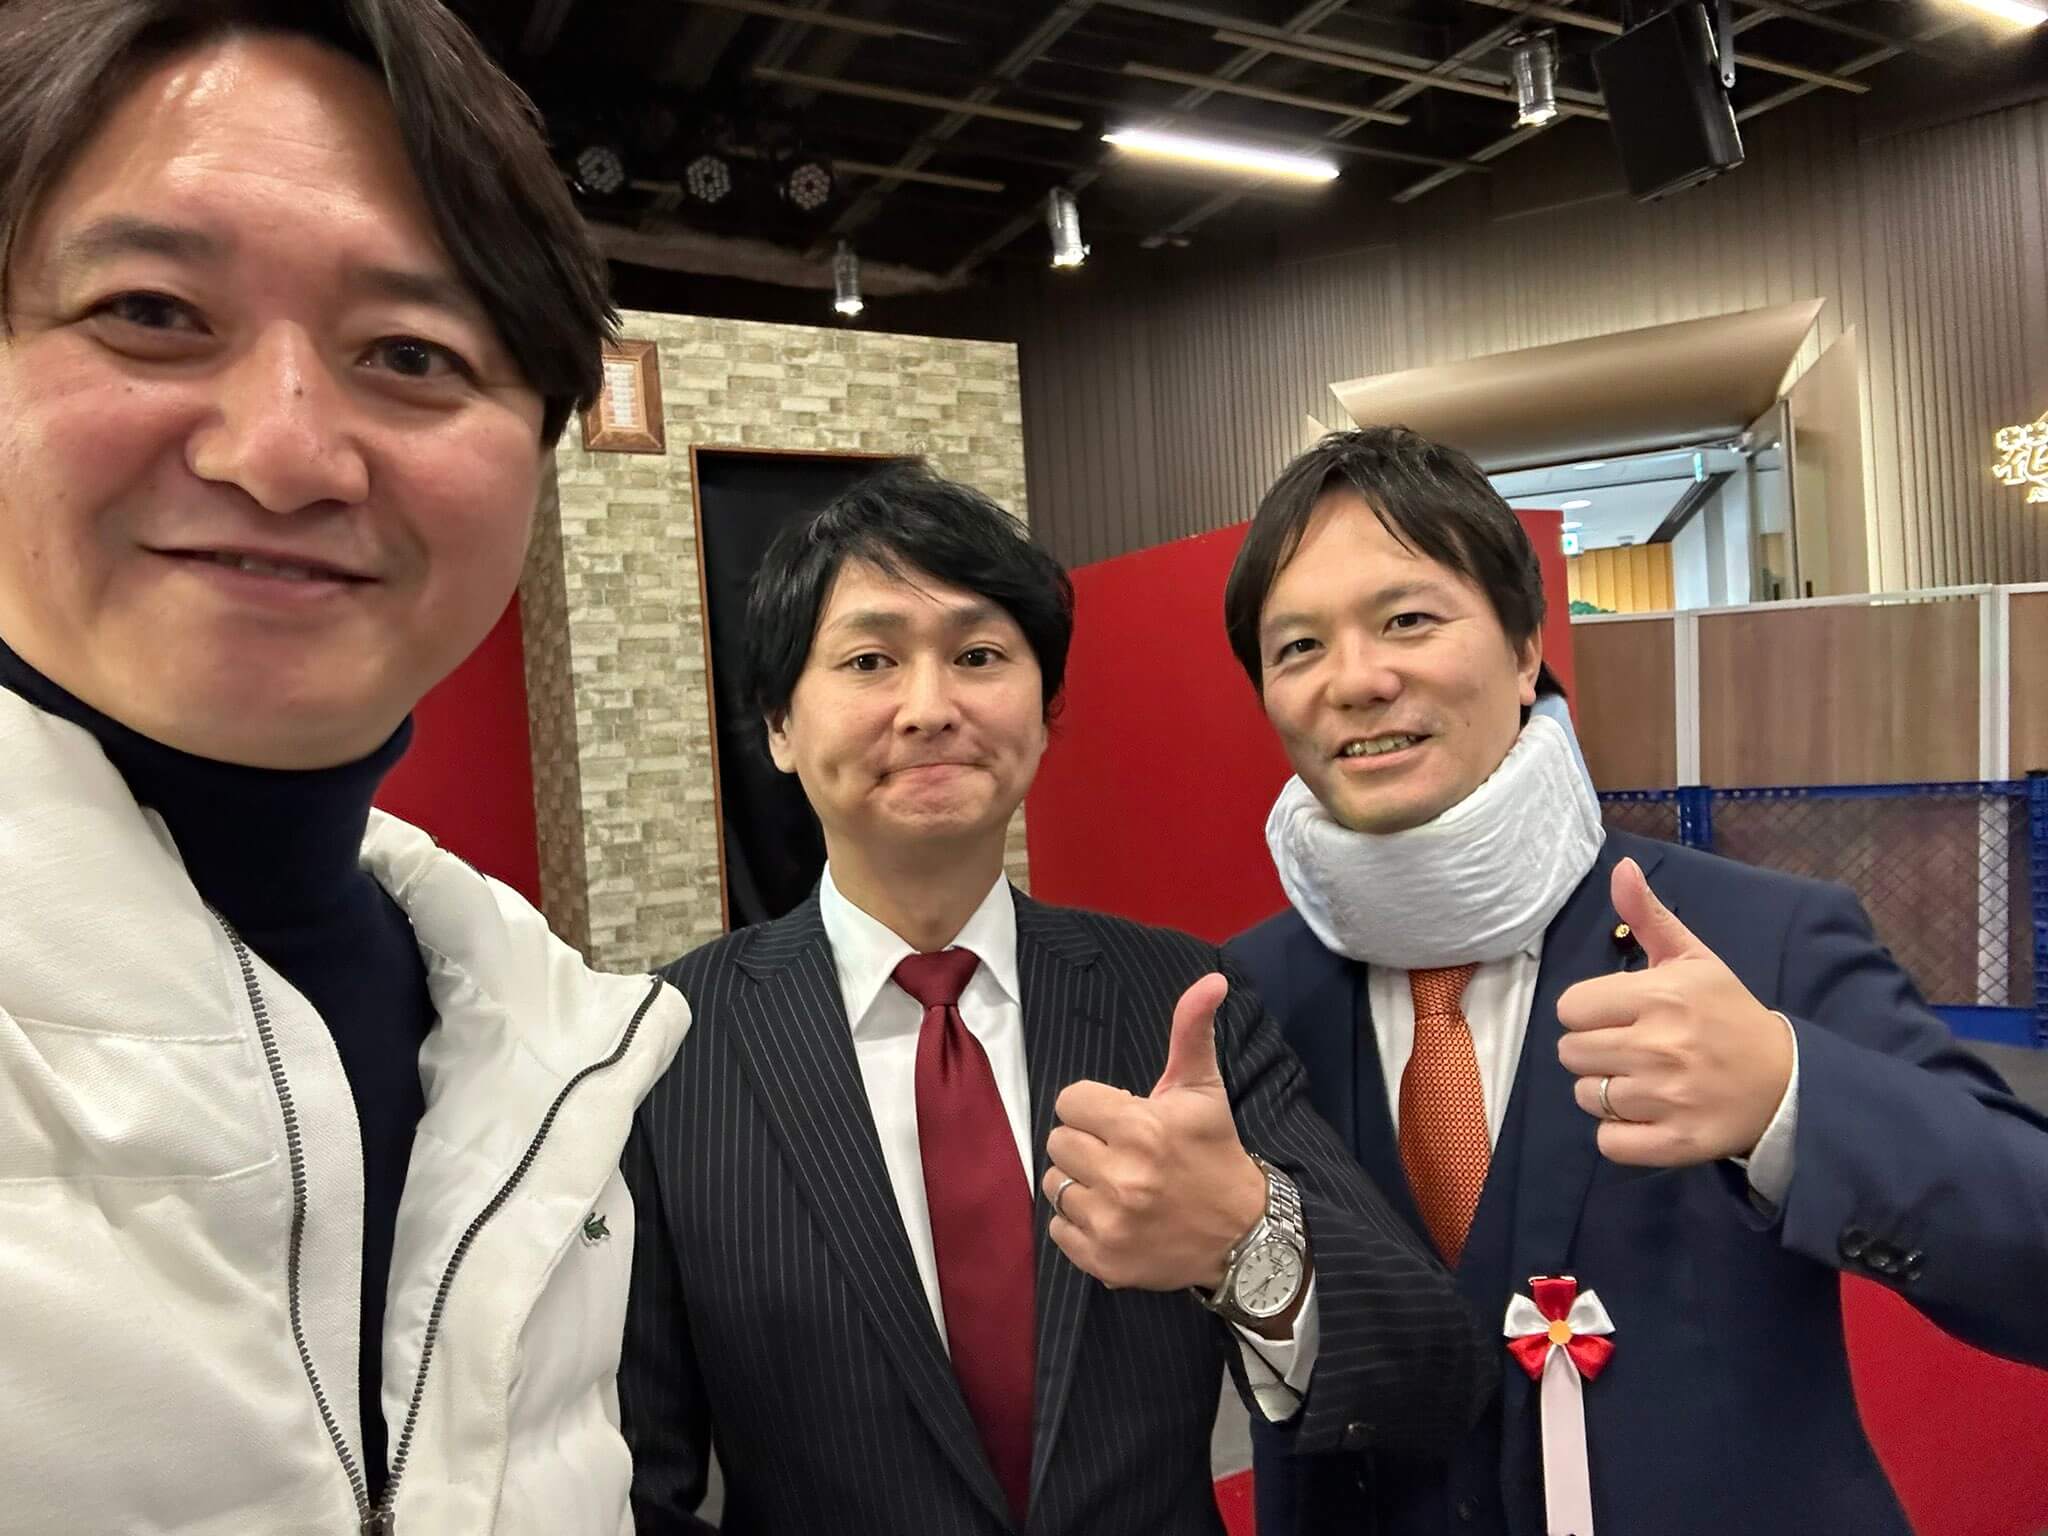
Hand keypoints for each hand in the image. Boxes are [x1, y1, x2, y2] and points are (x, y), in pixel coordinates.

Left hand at [1041, 973, 1268, 1290]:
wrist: (1245, 1235)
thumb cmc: (1214, 1152)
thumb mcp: (1203, 1089)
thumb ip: (1192, 1030)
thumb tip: (1211, 979)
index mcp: (1141, 1127)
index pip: (1070, 1101)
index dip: (1094, 1107)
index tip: (1122, 1120)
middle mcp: (1122, 1176)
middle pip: (1058, 1142)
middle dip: (1087, 1143)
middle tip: (1121, 1154)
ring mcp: (1111, 1223)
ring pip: (1054, 1185)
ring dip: (1080, 1183)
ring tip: (1116, 1185)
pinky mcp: (1104, 1261)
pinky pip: (1058, 1230)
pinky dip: (1079, 1224)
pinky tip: (1113, 1217)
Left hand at [1556, 859, 1793, 1165]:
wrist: (1787, 1082)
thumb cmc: (1728, 1014)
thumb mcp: (1694, 959)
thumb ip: (1649, 917)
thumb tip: (1620, 867)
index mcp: (1659, 997)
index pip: (1570, 1008)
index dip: (1589, 1012)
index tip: (1619, 1015)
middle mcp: (1659, 1047)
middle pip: (1570, 1052)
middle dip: (1593, 1050)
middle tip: (1632, 1049)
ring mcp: (1667, 1099)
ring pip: (1586, 1097)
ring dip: (1604, 1092)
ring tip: (1642, 1081)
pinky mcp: (1677, 1143)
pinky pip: (1608, 1142)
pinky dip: (1619, 1134)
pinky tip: (1646, 1115)